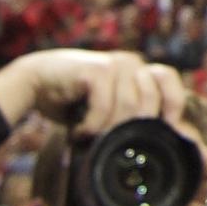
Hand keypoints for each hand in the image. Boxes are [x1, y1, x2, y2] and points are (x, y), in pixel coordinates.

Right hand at [0, 49, 194, 140]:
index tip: (158, 136)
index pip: (171, 86)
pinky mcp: (97, 68)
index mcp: (140, 70)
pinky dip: (90, 125)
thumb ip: (131, 117)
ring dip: (106, 130)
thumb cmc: (74, 102)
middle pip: (148, 104)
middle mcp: (132, 62)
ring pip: (127, 108)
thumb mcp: (110, 110)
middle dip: (128, 130)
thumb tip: (161, 142)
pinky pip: (103, 107)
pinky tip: (78, 131)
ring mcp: (116, 63)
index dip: (170, 110)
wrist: (36, 82)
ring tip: (88, 136)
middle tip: (106, 142)